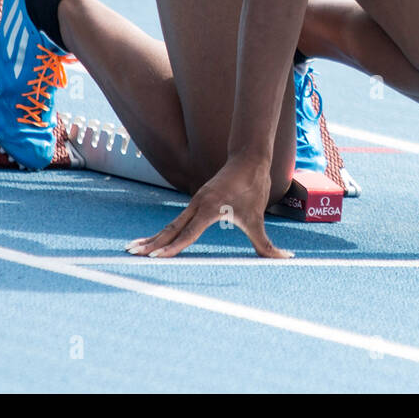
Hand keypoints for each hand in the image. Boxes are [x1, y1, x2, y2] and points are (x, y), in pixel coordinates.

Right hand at [126, 156, 291, 258]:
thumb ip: (267, 244)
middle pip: (170, 229)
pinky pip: (176, 220)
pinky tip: (155, 240)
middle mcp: (197, 205)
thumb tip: (286, 259)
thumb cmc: (253, 187)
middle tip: (132, 254)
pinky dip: (163, 231)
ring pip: (170, 224)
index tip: (157, 258)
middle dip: (151, 243)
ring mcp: (195, 202)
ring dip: (152, 238)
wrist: (248, 158)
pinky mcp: (196, 202)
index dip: (172, 248)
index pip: (187, 233)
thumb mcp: (258, 218)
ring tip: (134, 249)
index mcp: (210, 209)